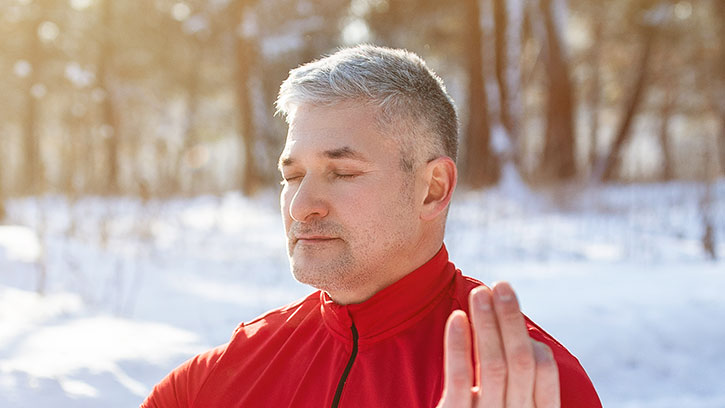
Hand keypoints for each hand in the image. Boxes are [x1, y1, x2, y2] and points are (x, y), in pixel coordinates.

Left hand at [436, 282, 559, 407]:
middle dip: (511, 319)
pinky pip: (460, 380)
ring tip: (479, 293)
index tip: (510, 306)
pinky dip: (459, 346)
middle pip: (520, 360)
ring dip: (487, 324)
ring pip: (493, 365)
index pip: (545, 369)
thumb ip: (515, 379)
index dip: (528, 335)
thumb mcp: (510, 405)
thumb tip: (512, 325)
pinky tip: (457, 318)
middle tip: (501, 285)